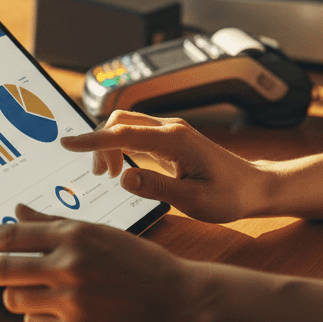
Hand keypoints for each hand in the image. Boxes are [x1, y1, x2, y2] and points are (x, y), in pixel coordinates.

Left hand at [0, 205, 202, 321]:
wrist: (178, 299)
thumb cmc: (138, 262)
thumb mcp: (99, 232)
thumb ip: (54, 223)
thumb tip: (16, 211)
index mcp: (73, 234)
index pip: (9, 235)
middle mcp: (68, 265)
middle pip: (1, 269)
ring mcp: (72, 300)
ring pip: (14, 299)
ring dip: (14, 294)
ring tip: (33, 290)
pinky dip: (38, 317)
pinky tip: (57, 309)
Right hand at [59, 110, 270, 223]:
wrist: (255, 187)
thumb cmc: (230, 195)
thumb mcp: (194, 200)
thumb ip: (157, 187)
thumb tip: (124, 179)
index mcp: (175, 140)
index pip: (123, 133)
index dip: (92, 139)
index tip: (67, 143)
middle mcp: (171, 129)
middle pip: (121, 122)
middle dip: (100, 143)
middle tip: (100, 175)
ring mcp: (171, 132)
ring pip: (127, 126)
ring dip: (110, 146)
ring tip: (110, 175)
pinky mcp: (172, 140)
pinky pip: (137, 135)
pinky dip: (122, 147)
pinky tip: (122, 168)